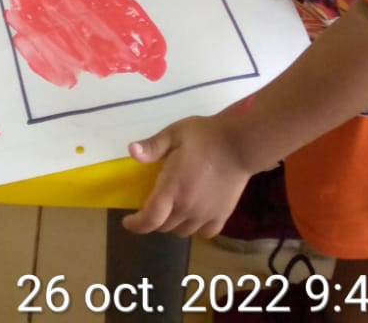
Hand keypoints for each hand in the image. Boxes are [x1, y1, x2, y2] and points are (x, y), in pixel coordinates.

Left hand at [123, 117, 249, 238]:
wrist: (239, 144)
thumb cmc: (204, 137)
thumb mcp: (174, 134)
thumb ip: (153, 146)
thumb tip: (131, 151)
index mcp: (172, 189)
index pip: (150, 219)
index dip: (136, 225)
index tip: (128, 221)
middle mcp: (187, 208)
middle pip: (163, 226)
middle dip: (153, 219)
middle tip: (152, 204)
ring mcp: (205, 215)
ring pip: (182, 231)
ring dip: (172, 223)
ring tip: (172, 207)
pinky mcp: (222, 216)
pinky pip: (204, 233)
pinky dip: (194, 228)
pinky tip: (194, 214)